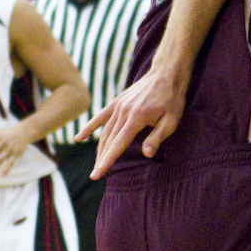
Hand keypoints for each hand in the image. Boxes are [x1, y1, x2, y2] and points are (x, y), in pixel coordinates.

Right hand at [78, 56, 189, 177]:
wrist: (166, 74)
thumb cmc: (172, 99)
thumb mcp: (171, 120)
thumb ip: (157, 137)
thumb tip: (146, 154)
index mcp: (137, 118)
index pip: (118, 144)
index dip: (107, 161)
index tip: (97, 174)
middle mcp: (123, 112)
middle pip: (109, 140)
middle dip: (101, 159)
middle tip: (95, 176)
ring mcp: (118, 106)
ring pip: (104, 131)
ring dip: (99, 149)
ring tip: (96, 164)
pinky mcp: (117, 102)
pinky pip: (100, 116)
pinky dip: (89, 127)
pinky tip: (79, 138)